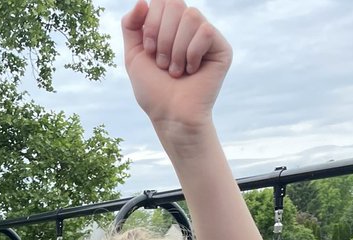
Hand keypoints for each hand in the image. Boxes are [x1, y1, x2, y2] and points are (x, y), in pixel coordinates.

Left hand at [122, 0, 230, 129]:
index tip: (150, 51)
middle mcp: (189, 27)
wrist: (171, 115)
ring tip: (176, 70)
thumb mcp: (133, 55)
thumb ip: (131, 25)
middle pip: (176, 4)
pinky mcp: (222, 48)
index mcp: (170, 25)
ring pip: (191, 16)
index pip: (161, 1)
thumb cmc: (154, 90)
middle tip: (163, 64)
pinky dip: (192, 53)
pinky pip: (206, 31)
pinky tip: (192, 71)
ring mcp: (206, 37)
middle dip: (163, 37)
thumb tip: (143, 0)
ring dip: (177, 49)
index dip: (151, 24)